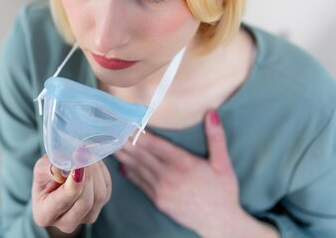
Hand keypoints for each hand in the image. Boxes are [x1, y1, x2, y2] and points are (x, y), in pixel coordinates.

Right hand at [32, 155, 111, 234]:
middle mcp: (65, 223)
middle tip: (84, 153)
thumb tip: (68, 164)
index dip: (73, 183)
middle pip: (84, 202)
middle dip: (87, 175)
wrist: (57, 178)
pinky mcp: (98, 209)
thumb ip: (50, 168)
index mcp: (44, 215)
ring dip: (95, 172)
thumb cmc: (46, 176)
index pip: (63, 202)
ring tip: (86, 154)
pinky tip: (91, 163)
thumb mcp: (41, 168)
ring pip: (99, 197)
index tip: (78, 164)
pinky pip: (106, 190)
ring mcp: (84, 219)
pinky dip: (101, 173)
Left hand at [114, 110, 243, 236]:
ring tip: (112, 142)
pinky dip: (129, 172)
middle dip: (126, 141)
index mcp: (183, 163)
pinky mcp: (158, 200)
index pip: (154, 143)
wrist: (220, 222)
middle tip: (113, 129)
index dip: (138, 132)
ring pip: (137, 167)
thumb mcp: (223, 163)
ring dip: (124, 154)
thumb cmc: (223, 191)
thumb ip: (216, 137)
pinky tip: (121, 164)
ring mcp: (161, 189)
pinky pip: (140, 183)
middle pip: (141, 154)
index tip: (127, 122)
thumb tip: (211, 112)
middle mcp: (169, 175)